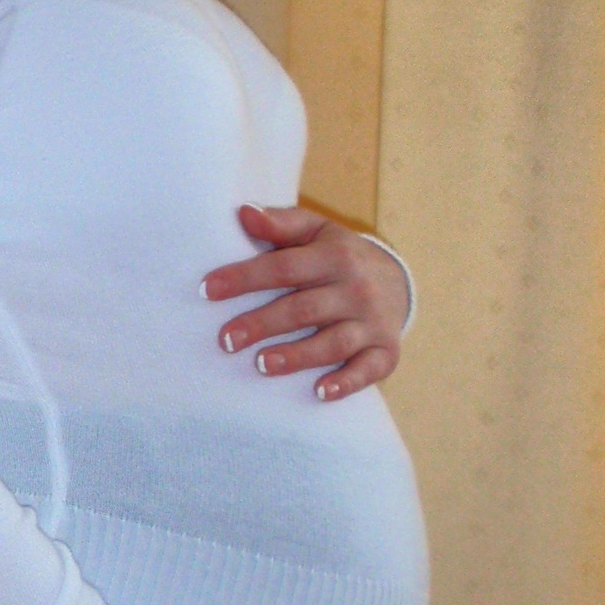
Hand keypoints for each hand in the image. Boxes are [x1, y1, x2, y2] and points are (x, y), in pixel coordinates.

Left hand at [201, 204, 409, 400]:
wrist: (396, 282)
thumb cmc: (338, 257)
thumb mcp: (315, 232)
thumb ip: (280, 224)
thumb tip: (243, 212)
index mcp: (334, 256)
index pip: (284, 267)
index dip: (244, 278)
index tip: (207, 290)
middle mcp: (356, 289)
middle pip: (304, 308)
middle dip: (263, 324)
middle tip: (225, 340)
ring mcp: (372, 322)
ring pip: (334, 342)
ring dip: (298, 355)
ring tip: (261, 364)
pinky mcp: (385, 351)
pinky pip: (368, 369)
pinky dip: (346, 382)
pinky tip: (320, 391)